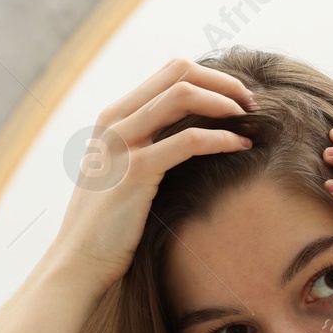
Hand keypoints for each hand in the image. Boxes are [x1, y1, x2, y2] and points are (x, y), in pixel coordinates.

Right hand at [49, 57, 256, 291]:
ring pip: (183, 96)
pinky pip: (188, 141)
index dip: (213, 77)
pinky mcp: (136, 171)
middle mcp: (115, 120)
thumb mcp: (121, 172)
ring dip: (226, 104)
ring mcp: (122, 143)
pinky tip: (242, 147)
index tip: (239, 98)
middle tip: (252, 104)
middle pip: (180, 72)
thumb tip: (190, 134)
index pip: (171, 71)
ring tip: (252, 121)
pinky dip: (221, 139)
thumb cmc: (108, 223)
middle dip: (225, 82)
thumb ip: (146, 146)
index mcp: (114, 115)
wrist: (79, 260)